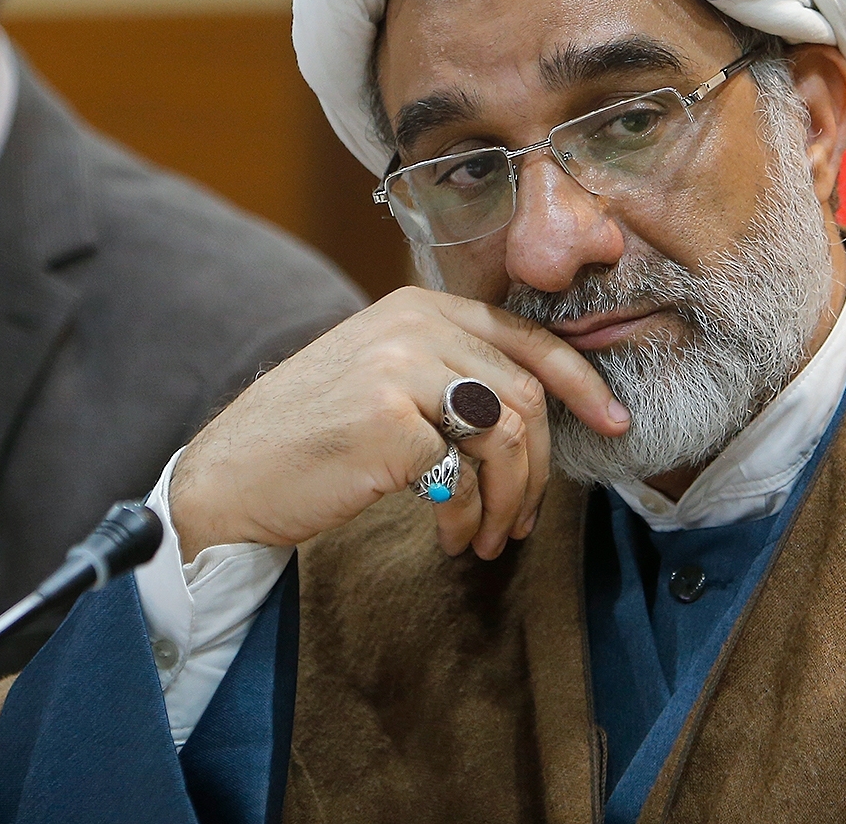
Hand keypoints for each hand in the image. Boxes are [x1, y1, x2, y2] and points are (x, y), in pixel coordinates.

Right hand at [172, 286, 628, 561]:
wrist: (232, 477)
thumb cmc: (311, 438)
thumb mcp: (384, 376)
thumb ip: (450, 371)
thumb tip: (536, 410)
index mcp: (418, 306)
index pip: (527, 336)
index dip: (580, 383)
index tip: (613, 424)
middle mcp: (414, 324)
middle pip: (524, 396)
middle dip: (538, 471)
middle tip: (521, 521)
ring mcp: (402, 368)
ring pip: (507, 436)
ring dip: (509, 502)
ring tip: (486, 539)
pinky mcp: (391, 421)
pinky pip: (467, 476)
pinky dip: (468, 517)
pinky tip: (449, 536)